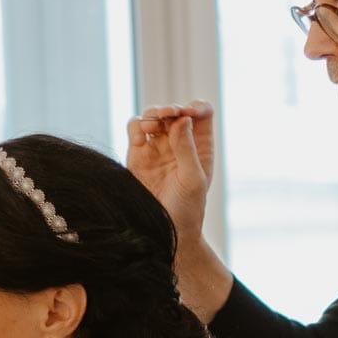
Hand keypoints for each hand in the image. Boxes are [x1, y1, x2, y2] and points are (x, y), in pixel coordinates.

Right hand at [126, 102, 217, 241]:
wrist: (162, 230)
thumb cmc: (186, 209)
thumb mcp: (192, 179)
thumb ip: (187, 149)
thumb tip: (182, 119)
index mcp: (200, 146)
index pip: (202, 113)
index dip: (196, 107)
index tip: (186, 113)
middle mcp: (180, 143)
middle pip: (175, 110)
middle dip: (170, 108)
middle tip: (166, 114)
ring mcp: (158, 147)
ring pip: (154, 116)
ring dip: (153, 114)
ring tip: (153, 127)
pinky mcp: (137, 153)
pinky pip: (134, 129)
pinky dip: (136, 125)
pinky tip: (141, 136)